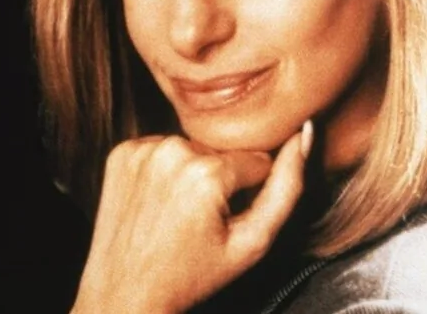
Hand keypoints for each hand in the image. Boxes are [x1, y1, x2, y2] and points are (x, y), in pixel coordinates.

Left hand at [71, 121, 312, 313]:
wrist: (125, 293)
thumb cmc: (191, 276)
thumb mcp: (252, 243)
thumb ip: (288, 188)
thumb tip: (305, 134)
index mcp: (206, 171)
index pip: (258, 160)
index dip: (250, 193)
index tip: (227, 221)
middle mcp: (171, 150)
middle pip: (222, 152)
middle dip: (221, 181)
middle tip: (201, 220)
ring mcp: (141, 149)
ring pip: (193, 147)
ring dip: (193, 172)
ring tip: (179, 212)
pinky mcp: (121, 152)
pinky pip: (162, 148)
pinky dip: (165, 170)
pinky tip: (159, 201)